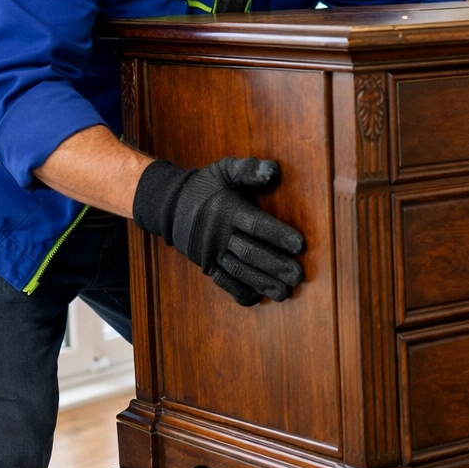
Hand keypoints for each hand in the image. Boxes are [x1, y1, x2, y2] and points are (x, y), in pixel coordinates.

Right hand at [132, 158, 305, 305]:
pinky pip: (222, 281)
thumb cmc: (205, 185)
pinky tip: (256, 298)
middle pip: (250, 252)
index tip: (300, 246)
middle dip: (275, 265)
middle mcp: (218, 234)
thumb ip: (249, 170)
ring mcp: (210, 252)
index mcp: (227, 210)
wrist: (168, 205)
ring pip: (238, 270)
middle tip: (297, 276)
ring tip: (284, 292)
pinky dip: (238, 291)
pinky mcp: (205, 264)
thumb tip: (274, 169)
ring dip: (261, 282)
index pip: (256, 225)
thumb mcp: (225, 169)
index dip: (278, 235)